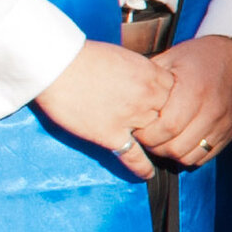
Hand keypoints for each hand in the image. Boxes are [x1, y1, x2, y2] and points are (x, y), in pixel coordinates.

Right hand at [33, 39, 173, 179]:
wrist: (57, 65)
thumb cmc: (82, 57)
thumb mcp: (122, 56)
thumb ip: (137, 71)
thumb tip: (140, 81)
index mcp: (149, 73)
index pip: (174, 92)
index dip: (167, 99)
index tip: (162, 105)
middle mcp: (146, 96)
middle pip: (167, 115)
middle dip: (161, 119)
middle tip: (155, 125)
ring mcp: (130, 118)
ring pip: (154, 136)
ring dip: (152, 141)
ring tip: (154, 148)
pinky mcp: (110, 135)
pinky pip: (134, 157)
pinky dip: (141, 168)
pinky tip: (147, 174)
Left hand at [128, 33, 231, 166]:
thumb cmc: (197, 57)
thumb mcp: (170, 59)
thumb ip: (149, 79)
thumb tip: (126, 96)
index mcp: (194, 90)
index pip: (168, 127)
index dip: (148, 135)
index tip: (138, 130)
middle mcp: (212, 110)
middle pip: (177, 146)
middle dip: (156, 148)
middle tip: (147, 138)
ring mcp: (222, 124)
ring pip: (190, 156)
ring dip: (172, 154)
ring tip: (163, 141)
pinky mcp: (229, 132)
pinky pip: (205, 156)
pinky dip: (189, 155)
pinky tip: (180, 141)